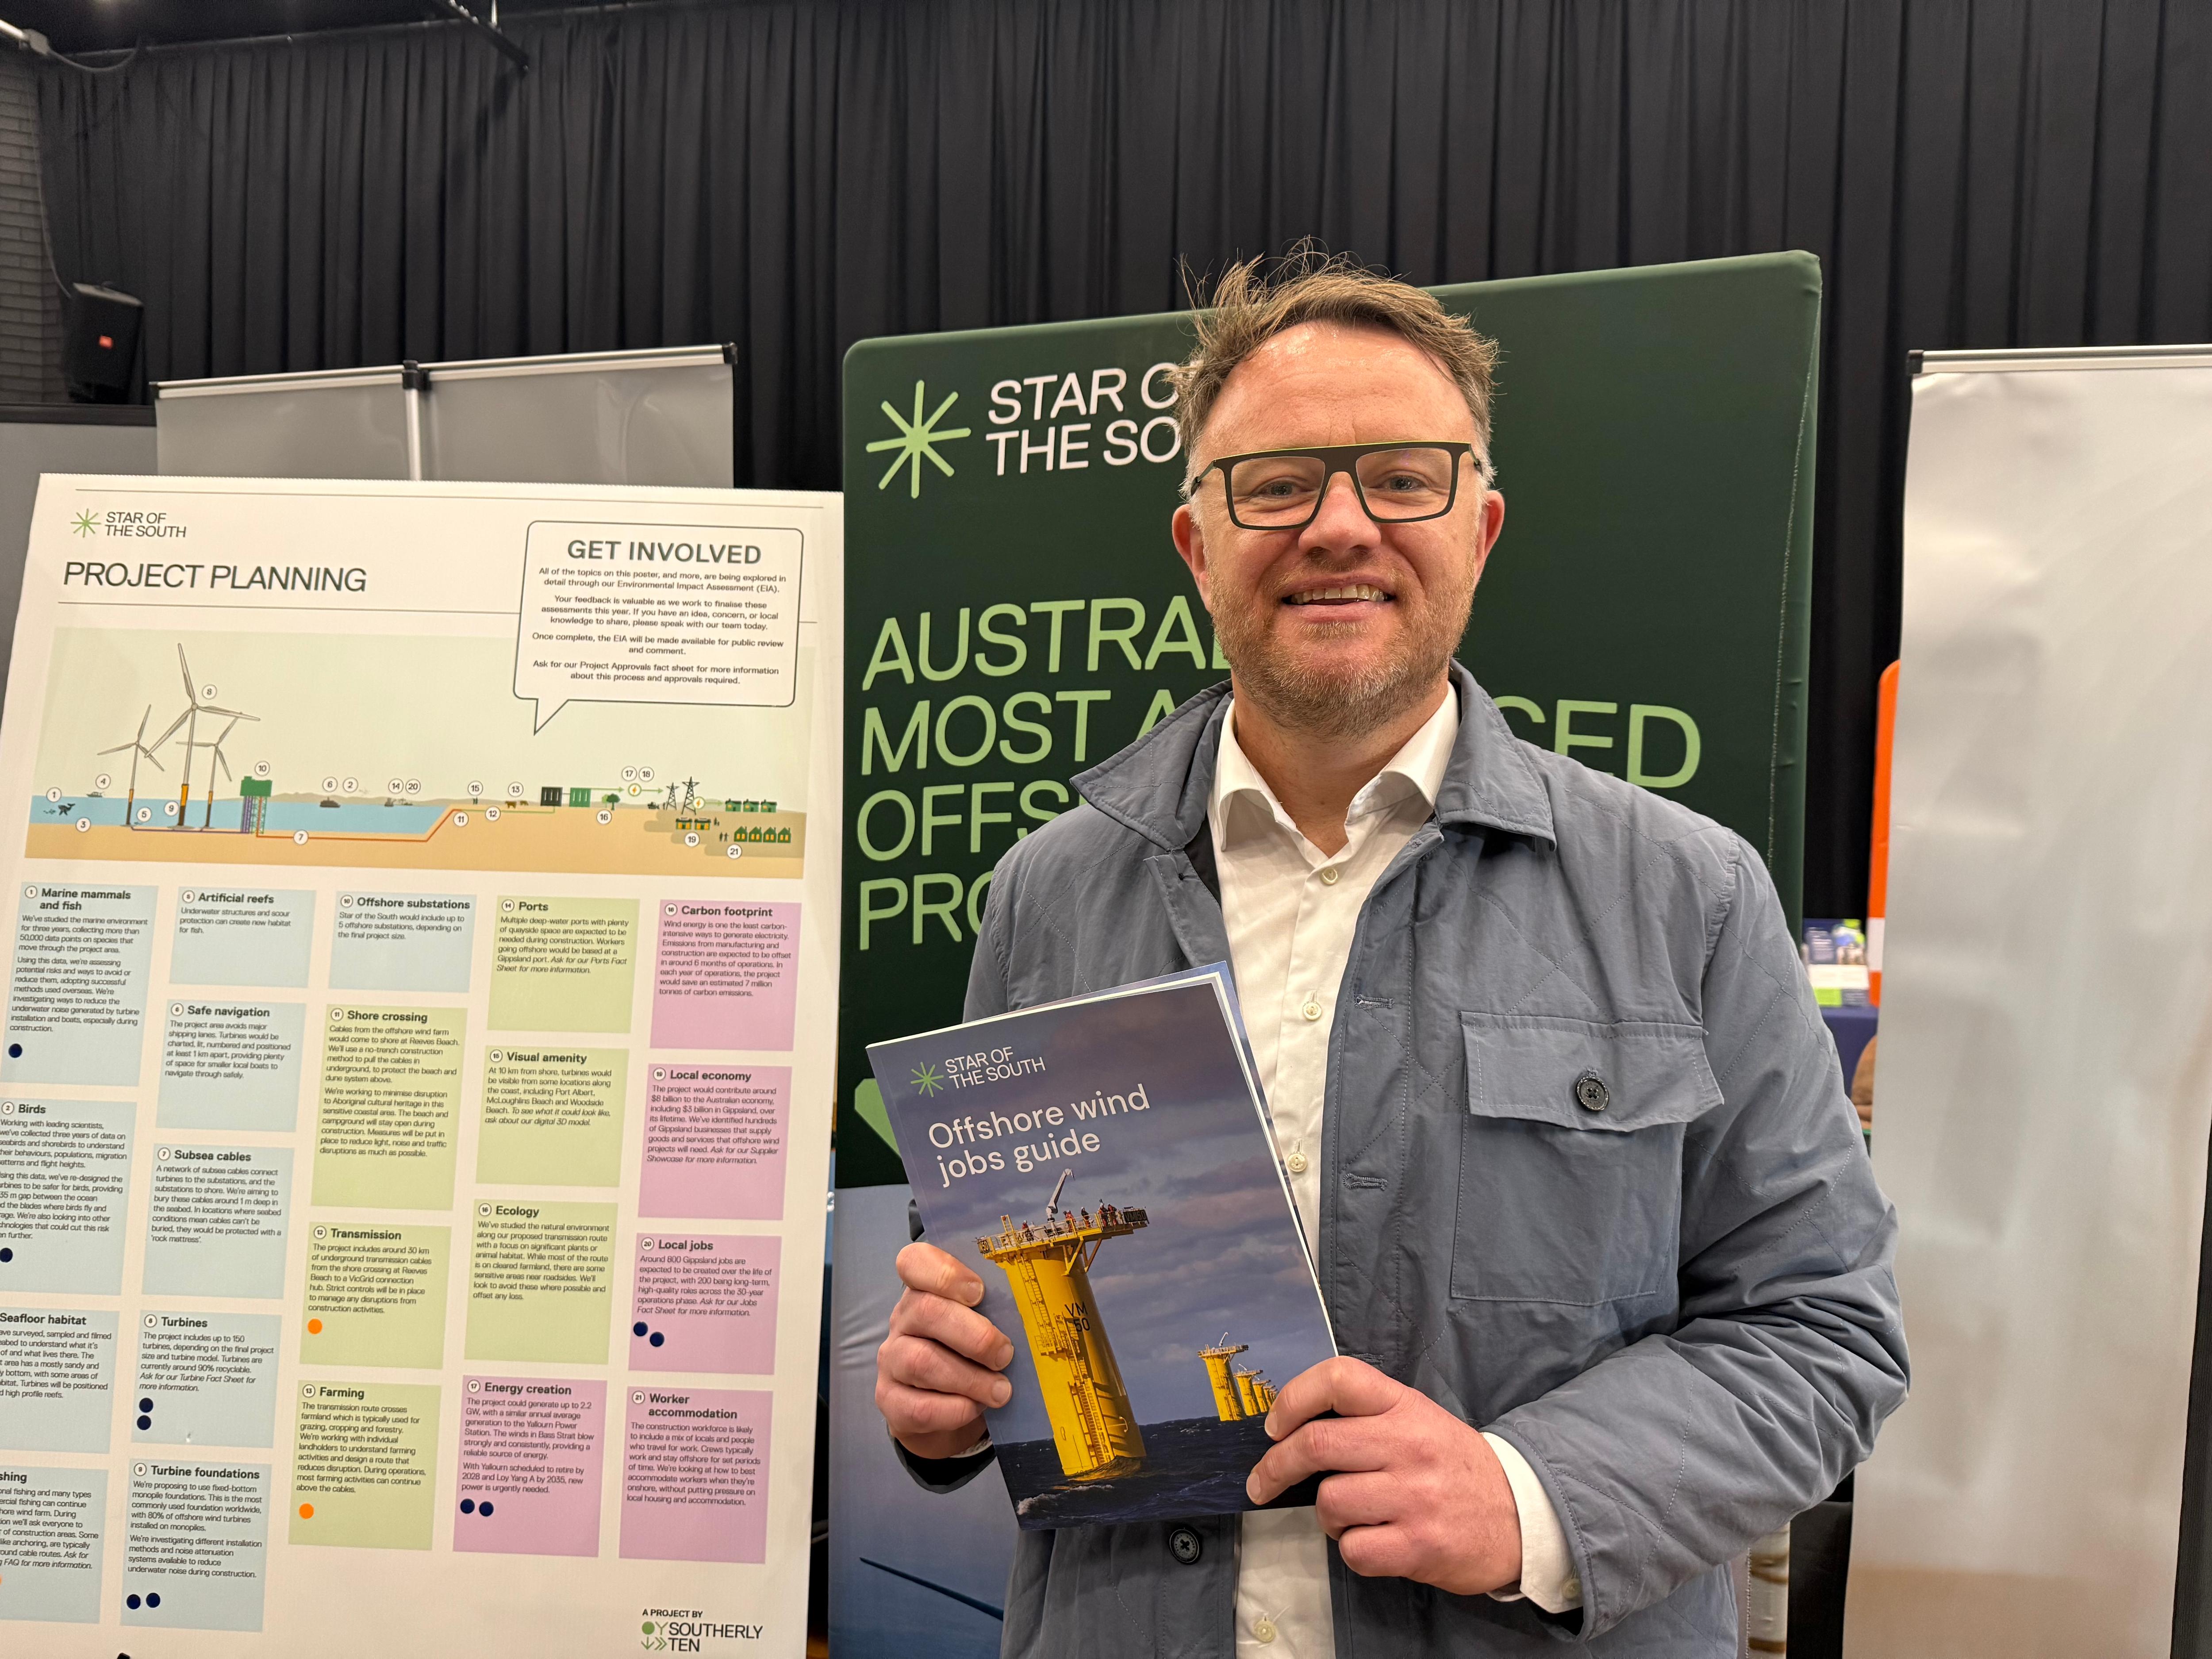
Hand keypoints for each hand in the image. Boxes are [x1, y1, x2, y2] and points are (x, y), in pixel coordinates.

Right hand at [875, 1242, 1015, 1460]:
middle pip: (926, 1312)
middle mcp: (902, 1321)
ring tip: (1002, 1391)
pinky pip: (919, 1408)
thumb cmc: (970, 1355)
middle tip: (1006, 1354)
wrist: (943, 1409)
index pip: (914, 1262)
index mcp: (922, 1291)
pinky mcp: (892, 1402)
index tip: (979, 1291)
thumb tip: (1032, 1317)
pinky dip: (954, 1410)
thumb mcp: (981, 1325)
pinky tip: (975, 1408)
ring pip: (921, 1362)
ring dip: (969, 1378)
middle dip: (974, 1335)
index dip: (945, 1272)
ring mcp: (892, 1362)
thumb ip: (996, 1312)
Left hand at [1246, 1355, 1521, 1594]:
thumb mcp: (1418, 1419)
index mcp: (1405, 1406)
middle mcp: (1409, 1445)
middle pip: (1316, 1444)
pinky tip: (1370, 1540)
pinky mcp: (1418, 1547)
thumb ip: (1365, 1415)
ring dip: (1325, 1514)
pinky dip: (1351, 1548)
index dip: (1292, 1398)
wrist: (1520, 1515)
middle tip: (1263, 1482)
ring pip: (1330, 1501)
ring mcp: (1414, 1497)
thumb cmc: (1453, 1466)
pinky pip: (1353, 1549)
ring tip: (1348, 1515)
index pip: (1338, 1378)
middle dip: (1275, 1466)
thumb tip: (1292, 1429)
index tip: (1274, 1427)